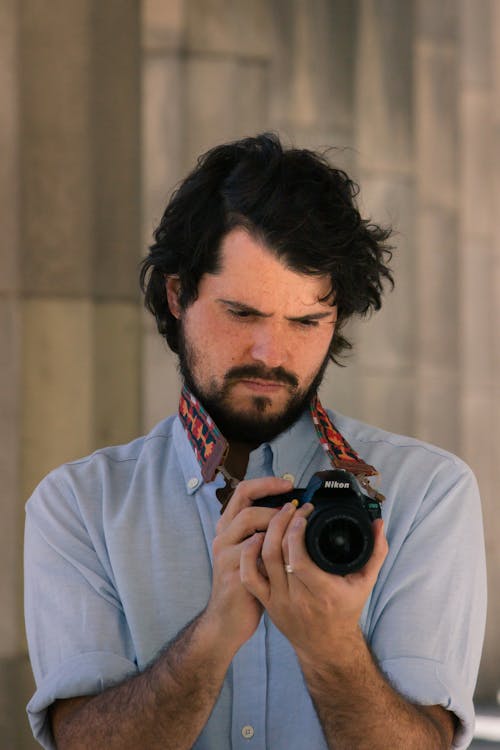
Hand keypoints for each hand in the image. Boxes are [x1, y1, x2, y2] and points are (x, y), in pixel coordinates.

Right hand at [202, 476, 292, 652]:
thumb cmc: (246, 584)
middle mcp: (224, 537)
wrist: (227, 619)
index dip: (266, 483)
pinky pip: (253, 551)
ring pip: (249, 523)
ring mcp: (226, 554)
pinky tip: (284, 554)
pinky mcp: (233, 572)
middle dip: (275, 503)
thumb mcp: (253, 554)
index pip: (243, 492)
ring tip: (294, 530)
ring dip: (275, 522)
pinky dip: (271, 548)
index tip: (289, 484)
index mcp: (229, 528)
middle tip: (298, 508)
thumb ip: (266, 534)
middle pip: (246, 505)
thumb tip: (294, 513)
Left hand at [239, 503, 387, 664]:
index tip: (304, 513)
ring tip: (277, 515)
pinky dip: (248, 555)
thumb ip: (375, 552)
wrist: (327, 646)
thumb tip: (379, 524)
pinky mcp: (267, 602)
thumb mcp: (365, 583)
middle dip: (283, 523)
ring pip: (263, 560)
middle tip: (292, 507)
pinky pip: (249, 577)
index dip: (297, 531)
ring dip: (268, 532)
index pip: (300, 559)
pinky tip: (257, 537)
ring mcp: (279, 601)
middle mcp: (298, 599)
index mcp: (323, 593)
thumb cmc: (346, 610)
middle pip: (279, 554)